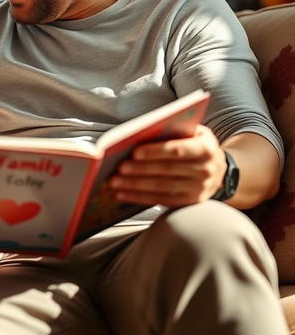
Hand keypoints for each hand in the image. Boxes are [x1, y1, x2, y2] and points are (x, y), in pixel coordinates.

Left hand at [110, 125, 227, 206]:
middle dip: (141, 170)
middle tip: (119, 168)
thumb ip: (172, 131)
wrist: (219, 169)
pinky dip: (139, 197)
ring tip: (116, 181)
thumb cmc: (195, 144)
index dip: (156, 151)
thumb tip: (139, 134)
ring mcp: (199, 189)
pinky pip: (161, 200)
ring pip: (162, 187)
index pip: (178, 150)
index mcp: (205, 149)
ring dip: (136, 185)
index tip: (134, 152)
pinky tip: (123, 193)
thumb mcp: (192, 132)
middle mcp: (205, 170)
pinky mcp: (189, 202)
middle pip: (167, 171)